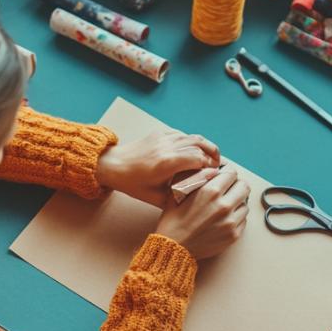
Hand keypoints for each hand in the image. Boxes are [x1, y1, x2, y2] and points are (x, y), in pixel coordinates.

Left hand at [96, 130, 219, 206]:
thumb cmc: (132, 183)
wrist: (113, 166)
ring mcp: (163, 138)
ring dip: (205, 145)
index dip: (210, 165)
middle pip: (199, 145)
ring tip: (212, 155)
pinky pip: (182, 134)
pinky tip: (195, 150)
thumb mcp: (156, 197)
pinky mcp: (159, 133)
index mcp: (167, 163)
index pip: (198, 158)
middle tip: (218, 165)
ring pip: (193, 136)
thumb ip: (177, 197)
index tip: (216, 173)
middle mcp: (167, 147)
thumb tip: (195, 197)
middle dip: (212, 154)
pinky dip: (192, 141)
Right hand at [156, 168, 250, 259]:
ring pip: (245, 204)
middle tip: (228, 190)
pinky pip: (243, 220)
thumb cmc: (174, 221)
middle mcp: (224, 206)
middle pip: (244, 186)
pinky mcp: (234, 235)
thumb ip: (197, 178)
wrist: (173, 248)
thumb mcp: (179, 193)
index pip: (232, 173)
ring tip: (224, 207)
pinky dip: (236, 218)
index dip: (227, 173)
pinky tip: (223, 219)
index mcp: (210, 192)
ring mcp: (231, 222)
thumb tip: (211, 170)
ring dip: (237, 203)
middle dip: (236, 186)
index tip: (224, 177)